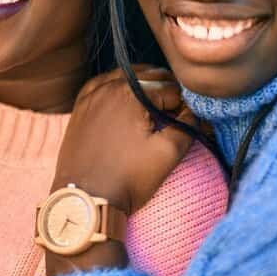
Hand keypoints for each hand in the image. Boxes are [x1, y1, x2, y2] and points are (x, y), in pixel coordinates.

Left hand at [45, 65, 195, 275]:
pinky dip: (121, 88)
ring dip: (145, 86)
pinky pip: (105, 85)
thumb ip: (187, 127)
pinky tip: (129, 102)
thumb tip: (196, 113)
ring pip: (126, 77)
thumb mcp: (166, 154)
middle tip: (179, 112)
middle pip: (149, 77)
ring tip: (159, 107)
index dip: (185, 103)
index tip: (191, 118)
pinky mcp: (80, 106)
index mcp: (130, 92)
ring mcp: (90, 94)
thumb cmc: (126, 179)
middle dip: (167, 91)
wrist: (84, 199)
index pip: (170, 88)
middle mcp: (107, 85)